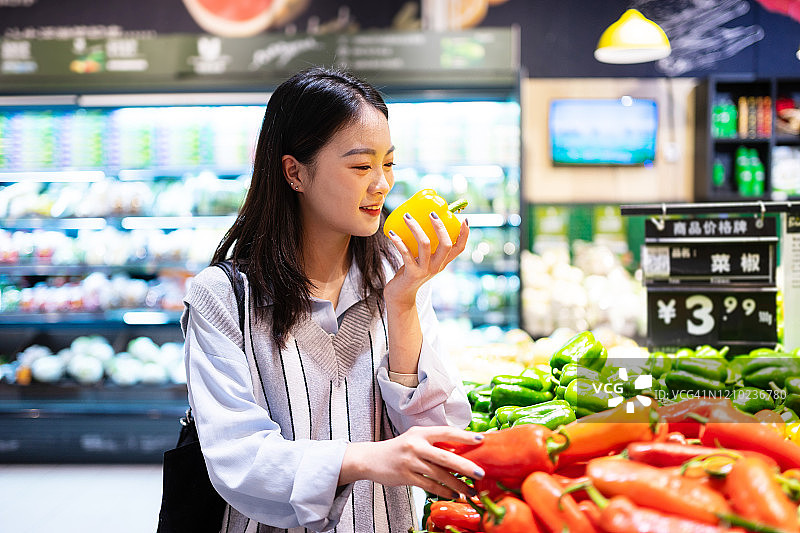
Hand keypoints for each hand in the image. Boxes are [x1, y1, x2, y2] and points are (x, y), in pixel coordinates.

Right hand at [339, 425, 484, 499]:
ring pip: (439, 474)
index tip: (481, 439)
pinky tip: (454, 494)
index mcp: (421, 432)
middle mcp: (416, 445)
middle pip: (445, 456)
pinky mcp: (405, 476)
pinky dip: (443, 491)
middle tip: (480, 473)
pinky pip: (429, 486)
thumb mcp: (415, 439)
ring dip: (457, 484)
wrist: (371, 458)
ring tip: (471, 491)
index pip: (446, 432)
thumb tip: (463, 449)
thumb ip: (435, 443)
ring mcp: (410, 461)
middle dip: (465, 466)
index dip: (464, 435)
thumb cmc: (399, 448)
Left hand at [384, 213, 468, 305]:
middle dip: (440, 227)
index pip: (459, 248)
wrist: (400, 295)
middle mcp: (437, 266)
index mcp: (442, 262)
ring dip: (416, 228)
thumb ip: (424, 246)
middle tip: (431, 213)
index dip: (464, 234)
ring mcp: (425, 270)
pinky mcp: (412, 273)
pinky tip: (392, 233)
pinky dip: (399, 241)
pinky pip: (406, 253)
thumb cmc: (410, 272)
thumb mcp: (423, 259)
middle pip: (446, 245)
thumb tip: (419, 220)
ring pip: (425, 245)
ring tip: (407, 216)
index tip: (464, 219)